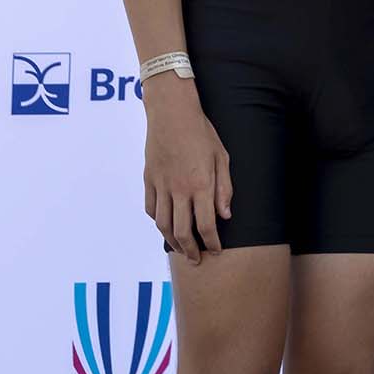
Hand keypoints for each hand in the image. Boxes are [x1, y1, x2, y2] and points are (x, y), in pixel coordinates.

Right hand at [143, 83, 232, 263]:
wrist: (172, 114)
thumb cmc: (202, 133)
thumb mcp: (222, 157)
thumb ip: (224, 188)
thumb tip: (225, 215)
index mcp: (201, 184)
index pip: (206, 225)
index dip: (212, 242)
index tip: (216, 251)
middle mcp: (179, 190)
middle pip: (182, 232)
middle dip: (191, 250)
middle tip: (197, 260)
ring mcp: (161, 186)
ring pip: (163, 225)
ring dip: (172, 242)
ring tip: (181, 249)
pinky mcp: (149, 181)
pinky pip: (152, 209)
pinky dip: (158, 222)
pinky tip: (166, 226)